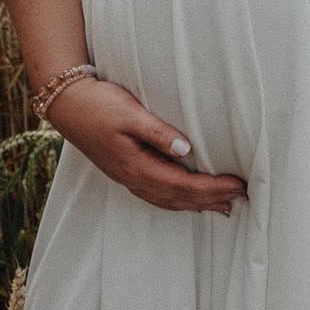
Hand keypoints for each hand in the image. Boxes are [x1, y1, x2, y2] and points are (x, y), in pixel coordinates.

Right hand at [49, 77, 248, 214]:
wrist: (67, 104)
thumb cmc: (98, 104)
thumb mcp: (130, 113)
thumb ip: (158, 132)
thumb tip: (187, 150)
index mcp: (136, 166)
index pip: (183, 185)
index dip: (212, 188)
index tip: (238, 184)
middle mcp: (133, 178)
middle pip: (179, 198)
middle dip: (212, 199)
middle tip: (242, 197)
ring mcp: (128, 178)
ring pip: (169, 200)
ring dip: (197, 204)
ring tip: (224, 205)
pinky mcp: (126, 171)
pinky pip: (158, 195)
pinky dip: (179, 200)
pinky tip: (189, 199)